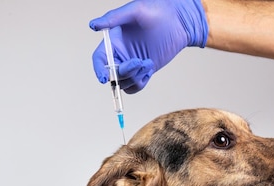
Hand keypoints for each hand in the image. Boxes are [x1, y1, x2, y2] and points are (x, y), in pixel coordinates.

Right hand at [90, 0, 207, 93]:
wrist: (180, 21)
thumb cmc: (159, 10)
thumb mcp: (135, 10)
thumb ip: (113, 17)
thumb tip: (93, 25)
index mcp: (114, 40)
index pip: (99, 59)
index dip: (99, 70)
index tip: (104, 78)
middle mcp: (120, 53)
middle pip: (112, 74)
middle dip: (124, 72)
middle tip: (138, 62)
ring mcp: (131, 64)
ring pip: (123, 82)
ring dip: (135, 76)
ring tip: (147, 62)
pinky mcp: (143, 71)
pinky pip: (135, 86)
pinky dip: (140, 82)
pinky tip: (149, 67)